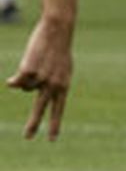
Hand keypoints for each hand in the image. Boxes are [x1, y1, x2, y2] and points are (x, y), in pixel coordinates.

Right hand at [8, 19, 73, 140]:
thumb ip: (49, 83)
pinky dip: (15, 78)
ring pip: (25, 88)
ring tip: (37, 63)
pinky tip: (24, 66)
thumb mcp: (61, 69)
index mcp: (64, 86)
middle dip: (33, 124)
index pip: (59, 110)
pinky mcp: (28, 71)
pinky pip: (17, 81)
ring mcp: (40, 79)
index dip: (55, 125)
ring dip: (28, 78)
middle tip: (28, 138)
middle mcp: (53, 85)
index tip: (52, 139)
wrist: (58, 31)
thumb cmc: (59, 50)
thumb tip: (20, 89)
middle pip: (41, 108)